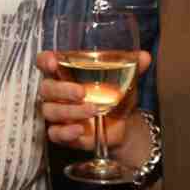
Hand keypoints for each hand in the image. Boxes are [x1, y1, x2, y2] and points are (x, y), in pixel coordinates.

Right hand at [36, 49, 151, 155]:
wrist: (124, 126)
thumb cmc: (116, 96)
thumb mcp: (125, 81)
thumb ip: (133, 67)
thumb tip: (145, 56)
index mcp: (65, 74)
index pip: (45, 63)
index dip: (45, 61)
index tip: (52, 62)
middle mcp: (57, 93)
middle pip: (46, 88)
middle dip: (62, 89)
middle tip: (81, 92)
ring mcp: (57, 114)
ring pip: (50, 111)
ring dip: (69, 111)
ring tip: (92, 110)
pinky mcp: (62, 134)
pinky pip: (54, 133)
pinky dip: (65, 132)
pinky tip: (79, 130)